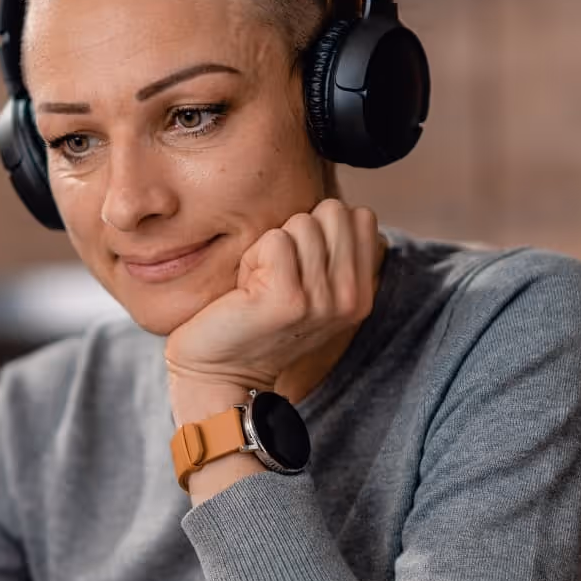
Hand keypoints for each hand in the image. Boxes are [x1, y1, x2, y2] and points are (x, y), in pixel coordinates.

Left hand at [165, 199, 382, 402]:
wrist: (218, 375)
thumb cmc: (251, 320)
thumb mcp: (308, 287)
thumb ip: (330, 251)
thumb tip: (335, 205)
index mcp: (362, 292)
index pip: (361, 216)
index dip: (320, 228)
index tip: (296, 267)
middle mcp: (352, 297)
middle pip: (333, 211)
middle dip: (295, 232)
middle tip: (274, 274)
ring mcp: (323, 300)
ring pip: (302, 223)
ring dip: (270, 247)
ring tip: (258, 285)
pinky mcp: (288, 299)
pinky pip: (274, 239)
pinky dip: (251, 258)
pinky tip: (246, 291)